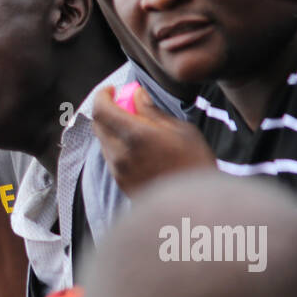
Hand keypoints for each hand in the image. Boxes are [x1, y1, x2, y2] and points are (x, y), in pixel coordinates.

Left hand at [92, 85, 216, 198]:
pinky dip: (117, 146)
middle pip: (99, 125)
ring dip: (113, 130)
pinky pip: (111, 158)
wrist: (197, 206)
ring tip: (136, 128)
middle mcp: (120, 154)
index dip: (102, 95)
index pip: (101, 110)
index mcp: (134, 136)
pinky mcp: (121, 184)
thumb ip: (152, 111)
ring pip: (104, 142)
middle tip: (126, 106)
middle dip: (107, 111)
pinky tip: (138, 147)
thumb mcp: (180, 130)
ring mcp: (118, 171)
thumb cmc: (195, 164)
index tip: (112, 90)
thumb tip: (136, 96)